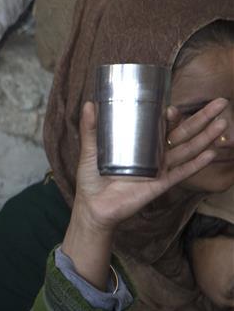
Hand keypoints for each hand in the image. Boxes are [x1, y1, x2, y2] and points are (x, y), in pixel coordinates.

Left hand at [63, 99, 224, 288]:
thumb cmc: (91, 180)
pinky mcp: (160, 184)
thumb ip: (91, 128)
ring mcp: (159, 169)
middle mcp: (153, 154)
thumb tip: (89, 104)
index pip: (161, 126)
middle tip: (220, 103)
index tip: (172, 109)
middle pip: (182, 134)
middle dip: (202, 119)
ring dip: (206, 137)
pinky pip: (181, 173)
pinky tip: (212, 153)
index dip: (170, 116)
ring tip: (223, 122)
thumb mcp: (90, 150)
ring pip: (187, 150)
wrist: (92, 207)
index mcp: (140, 144)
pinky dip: (196, 164)